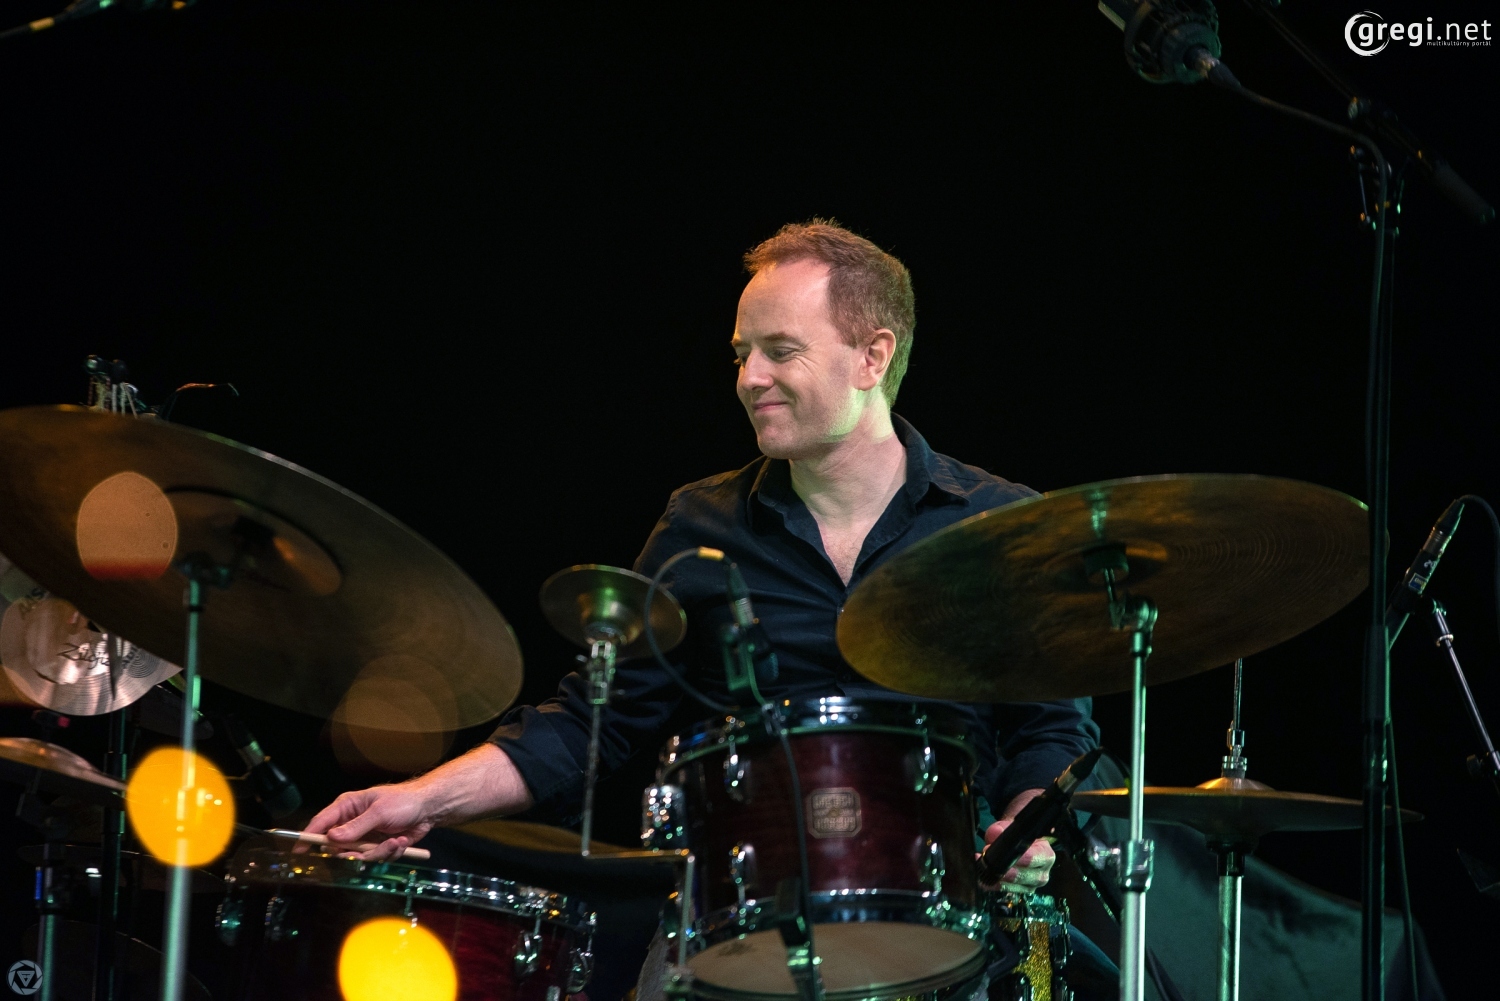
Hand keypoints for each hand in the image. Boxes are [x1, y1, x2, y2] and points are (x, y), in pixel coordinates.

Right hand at [303, 782, 433, 861]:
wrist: (428, 808)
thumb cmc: (403, 802)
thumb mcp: (379, 812)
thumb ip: (356, 827)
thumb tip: (331, 838)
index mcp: (347, 807)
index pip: (321, 823)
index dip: (308, 837)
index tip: (298, 851)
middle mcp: (352, 824)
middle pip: (338, 848)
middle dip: (353, 854)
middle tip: (363, 854)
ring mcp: (365, 838)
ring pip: (359, 857)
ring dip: (379, 853)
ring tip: (396, 841)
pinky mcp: (378, 847)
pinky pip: (376, 859)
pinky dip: (390, 853)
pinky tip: (402, 841)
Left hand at [979, 817, 1054, 893]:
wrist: (1018, 845)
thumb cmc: (1018, 837)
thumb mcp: (1010, 827)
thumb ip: (1002, 829)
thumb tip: (995, 833)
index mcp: (1046, 855)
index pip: (1033, 858)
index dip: (1015, 856)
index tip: (1000, 852)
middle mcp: (1042, 873)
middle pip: (1023, 876)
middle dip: (1003, 869)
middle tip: (987, 860)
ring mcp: (1030, 886)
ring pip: (1012, 886)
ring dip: (994, 878)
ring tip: (982, 869)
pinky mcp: (1019, 892)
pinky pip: (1003, 891)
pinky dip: (991, 884)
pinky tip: (982, 879)